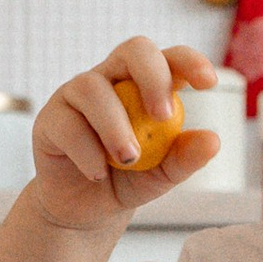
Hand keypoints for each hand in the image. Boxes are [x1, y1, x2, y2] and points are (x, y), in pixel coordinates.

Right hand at [30, 39, 222, 229]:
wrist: (85, 211)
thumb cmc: (127, 180)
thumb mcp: (162, 175)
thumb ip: (184, 158)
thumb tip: (212, 141)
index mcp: (146, 85)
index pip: (170, 58)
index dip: (189, 61)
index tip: (207, 82)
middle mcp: (113, 79)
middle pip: (133, 50)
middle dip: (152, 77)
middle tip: (164, 116)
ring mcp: (78, 95)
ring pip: (93, 88)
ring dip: (115, 125)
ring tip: (128, 159)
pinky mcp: (51, 118)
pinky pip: (67, 123)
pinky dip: (87, 151)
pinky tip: (97, 174)